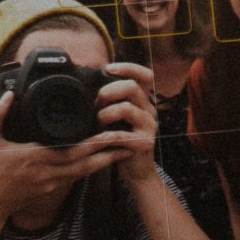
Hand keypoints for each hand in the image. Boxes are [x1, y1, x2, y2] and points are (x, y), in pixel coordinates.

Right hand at [0, 91, 119, 227]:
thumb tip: (9, 94)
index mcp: (35, 157)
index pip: (70, 150)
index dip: (92, 143)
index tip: (109, 132)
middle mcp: (48, 172)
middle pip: (86, 163)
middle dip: (108, 152)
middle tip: (128, 140)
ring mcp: (51, 183)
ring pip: (85, 173)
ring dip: (105, 162)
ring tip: (124, 150)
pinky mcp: (52, 189)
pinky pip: (76, 178)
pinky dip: (91, 169)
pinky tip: (103, 160)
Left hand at [95, 62, 160, 187]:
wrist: (136, 171)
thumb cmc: (121, 141)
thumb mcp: (117, 117)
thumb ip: (112, 101)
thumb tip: (89, 83)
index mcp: (144, 101)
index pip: (146, 76)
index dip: (129, 68)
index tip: (108, 68)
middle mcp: (150, 111)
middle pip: (132, 87)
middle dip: (108, 92)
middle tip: (96, 104)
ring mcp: (149, 127)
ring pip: (126, 108)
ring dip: (105, 114)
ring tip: (98, 122)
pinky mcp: (144, 143)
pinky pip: (121, 134)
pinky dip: (105, 136)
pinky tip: (98, 138)